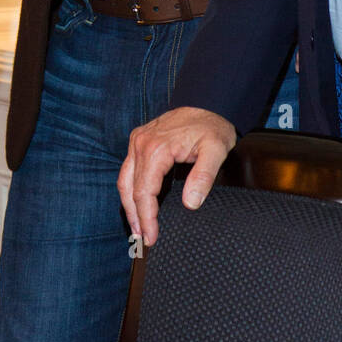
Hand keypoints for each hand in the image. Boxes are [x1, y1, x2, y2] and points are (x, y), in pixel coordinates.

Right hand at [118, 106, 236, 246]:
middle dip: (136, 217)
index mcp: (156, 149)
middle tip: (143, 240)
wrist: (208, 102)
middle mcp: (141, 144)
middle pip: (130, 188)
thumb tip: (191, 203)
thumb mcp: (216, 150)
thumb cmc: (213, 126)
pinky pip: (129, 169)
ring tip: (137, 228)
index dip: (147, 218)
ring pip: (124, 179)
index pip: (144, 192)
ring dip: (129, 205)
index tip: (152, 237)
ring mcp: (138, 141)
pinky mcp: (140, 140)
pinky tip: (137, 203)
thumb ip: (204, 176)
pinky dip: (130, 189)